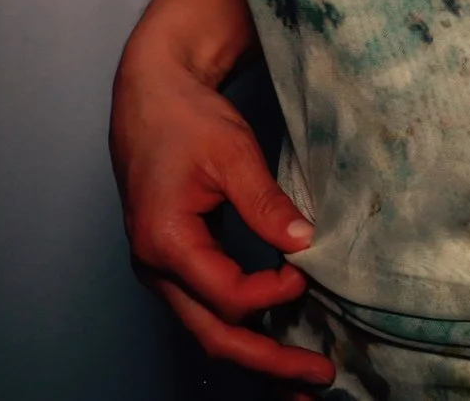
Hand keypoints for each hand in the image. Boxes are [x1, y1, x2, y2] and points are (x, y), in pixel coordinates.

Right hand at [109, 38, 334, 389]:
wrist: (151, 97)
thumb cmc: (185, 119)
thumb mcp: (232, 152)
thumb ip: (266, 202)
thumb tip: (304, 241)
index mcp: (165, 241)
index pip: (226, 295)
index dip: (273, 292)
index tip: (308, 272)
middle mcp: (156, 267)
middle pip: (213, 335)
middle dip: (268, 362)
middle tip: (319, 377)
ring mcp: (163, 270)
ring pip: (208, 331)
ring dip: (256, 358)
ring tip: (301, 384)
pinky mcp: (176, 264)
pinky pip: (207, 311)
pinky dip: (242, 333)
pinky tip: (274, 345)